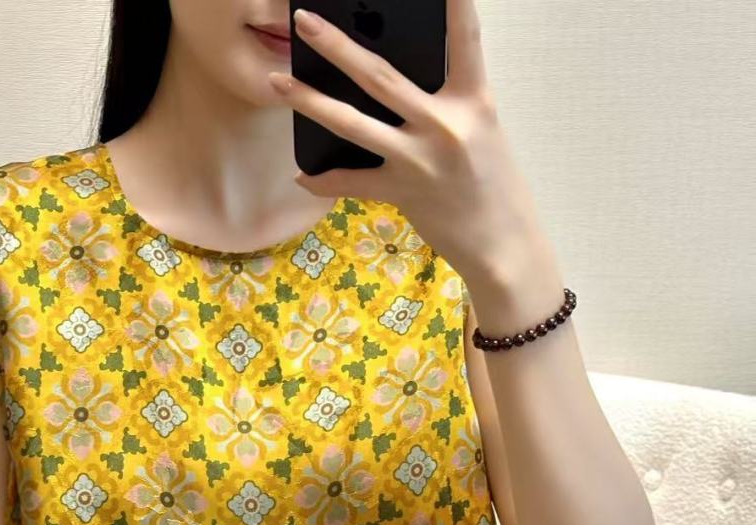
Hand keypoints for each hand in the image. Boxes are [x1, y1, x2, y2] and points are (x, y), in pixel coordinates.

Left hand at [270, 0, 546, 286]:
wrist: (502, 244)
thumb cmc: (492, 183)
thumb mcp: (481, 131)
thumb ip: (446, 103)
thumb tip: (393, 86)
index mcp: (473, 101)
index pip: (465, 39)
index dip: (454, 4)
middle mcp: (444, 125)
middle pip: (379, 76)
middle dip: (336, 45)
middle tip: (303, 19)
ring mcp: (419, 159)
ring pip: (353, 123)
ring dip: (310, 102)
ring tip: (278, 82)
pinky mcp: (402, 192)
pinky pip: (352, 182)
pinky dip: (325, 179)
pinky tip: (302, 174)